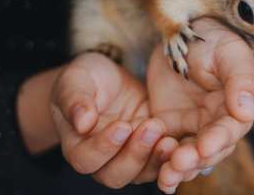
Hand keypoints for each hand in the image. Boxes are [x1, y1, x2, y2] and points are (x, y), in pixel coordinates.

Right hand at [50, 52, 178, 187]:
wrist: (112, 78)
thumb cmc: (87, 77)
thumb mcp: (77, 78)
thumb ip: (74, 98)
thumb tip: (82, 122)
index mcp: (76, 145)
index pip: (86, 159)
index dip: (103, 148)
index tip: (122, 126)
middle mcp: (101, 160)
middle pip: (115, 175)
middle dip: (135, 154)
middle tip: (151, 127)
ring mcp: (128, 158)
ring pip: (141, 174)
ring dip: (155, 157)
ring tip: (166, 134)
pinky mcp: (150, 151)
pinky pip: (161, 162)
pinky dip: (170, 155)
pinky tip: (179, 139)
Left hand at [147, 18, 253, 192]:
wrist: (184, 30)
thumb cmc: (214, 40)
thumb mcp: (230, 54)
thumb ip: (240, 82)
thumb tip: (247, 112)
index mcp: (234, 108)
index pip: (230, 130)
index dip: (218, 140)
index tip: (204, 148)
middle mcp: (215, 123)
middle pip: (208, 151)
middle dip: (194, 160)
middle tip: (177, 164)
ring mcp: (191, 126)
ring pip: (187, 156)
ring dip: (178, 168)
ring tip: (165, 177)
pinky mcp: (168, 125)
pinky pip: (164, 148)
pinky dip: (159, 162)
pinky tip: (154, 174)